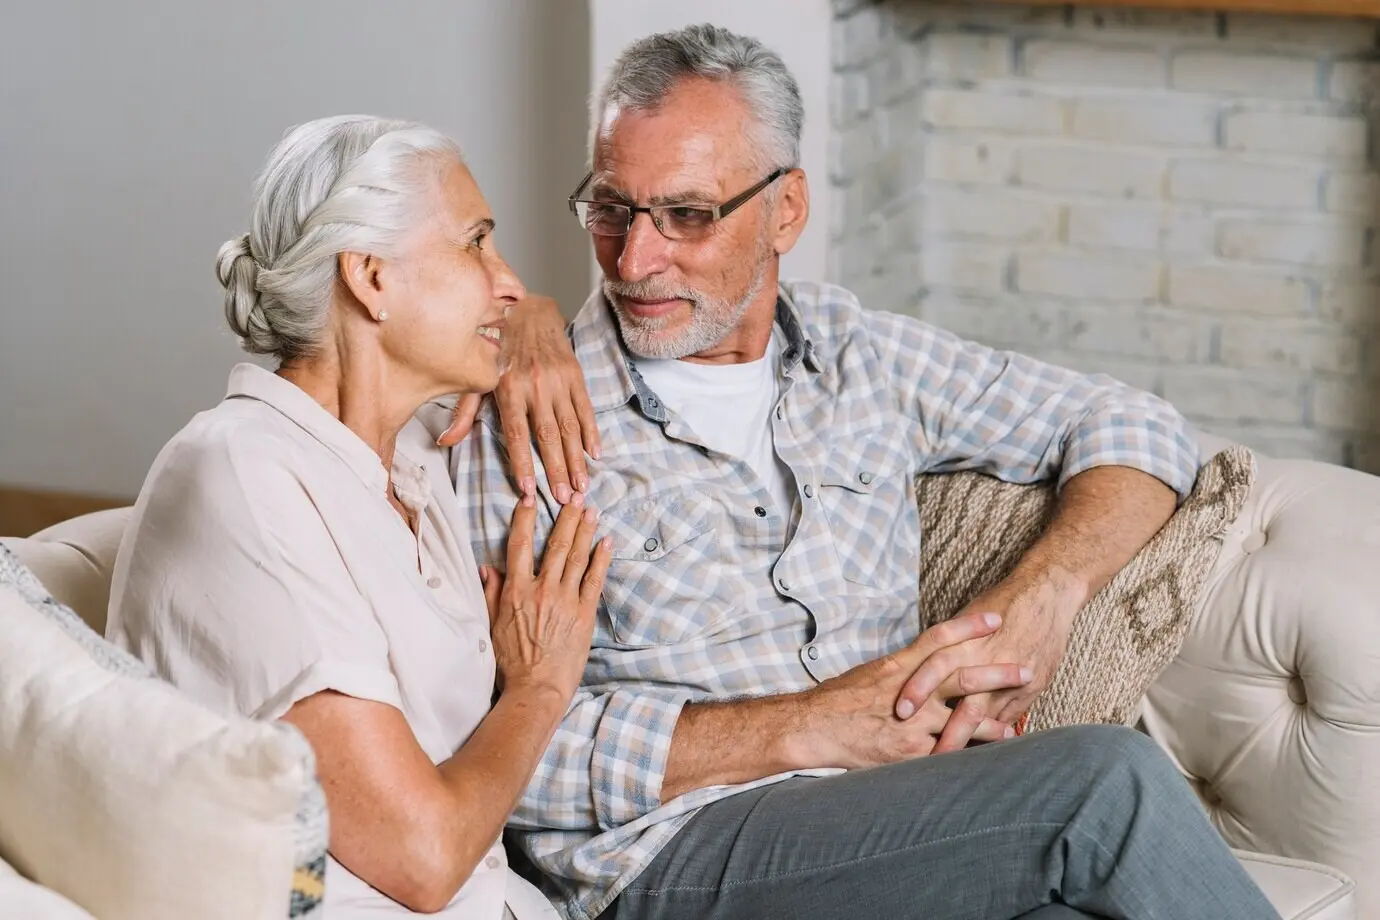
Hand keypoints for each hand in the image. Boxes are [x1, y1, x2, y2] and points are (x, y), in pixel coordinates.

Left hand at [439, 294, 600, 504]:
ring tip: (582, 486)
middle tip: (565, 499)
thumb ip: (463, 412)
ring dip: (577, 459)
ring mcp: (557, 380)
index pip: (516, 434)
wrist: (528, 310)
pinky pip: (584, 408)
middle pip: (547, 436)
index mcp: (507, 388)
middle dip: (557, 470)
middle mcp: (534, 385)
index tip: (529, 491)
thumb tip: (444, 442)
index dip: (523, 464)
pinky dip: (591, 432)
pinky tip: (595, 454)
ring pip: (569, 427)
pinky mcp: (574, 374)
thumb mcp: (476, 378)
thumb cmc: (498, 348)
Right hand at [485, 491, 611, 700]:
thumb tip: (487, 568)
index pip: (519, 546)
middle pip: (555, 545)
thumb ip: (492, 594)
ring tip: (591, 510)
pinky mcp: (584, 614)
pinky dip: (601, 559)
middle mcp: (542, 590)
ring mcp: (565, 601)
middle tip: (574, 496)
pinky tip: (606, 542)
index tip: (529, 499)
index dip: (524, 520)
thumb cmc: (512, 663)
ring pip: (577, 557)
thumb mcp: (492, 626)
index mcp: (517, 592)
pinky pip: (595, 580)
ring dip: (585, 531)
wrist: (537, 689)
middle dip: (566, 517)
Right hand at [794, 612, 1031, 769]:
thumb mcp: (872, 673)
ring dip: (994, 723)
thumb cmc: (838, 699)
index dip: (970, 627)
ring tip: (1014, 727)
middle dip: (998, 674)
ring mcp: (914, 724)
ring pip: (964, 720)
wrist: (815, 728)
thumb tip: (926, 665)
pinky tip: (985, 761)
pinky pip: (948, 754)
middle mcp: (911, 691)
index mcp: (899, 666)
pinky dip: (969, 756)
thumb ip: (903, 669)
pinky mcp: (911, 753)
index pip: (940, 639)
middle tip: (1026, 669)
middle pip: (963, 676)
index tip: (995, 618)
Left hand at [896, 571, 1080, 754]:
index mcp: (966, 639)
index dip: (916, 688)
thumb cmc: (1000, 603)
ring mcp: (1012, 676)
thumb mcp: (967, 618)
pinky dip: (995, 733)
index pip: (934, 666)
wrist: (1046, 593)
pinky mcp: (1032, 686)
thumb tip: (916, 666)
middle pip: (959, 697)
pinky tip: (983, 751)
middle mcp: (988, 660)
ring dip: (966, 737)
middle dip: (942, 727)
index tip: (898, 711)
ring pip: (984, 713)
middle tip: (921, 750)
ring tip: (949, 760)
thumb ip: (946, 644)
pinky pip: (1010, 716)